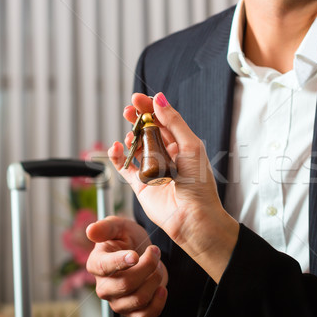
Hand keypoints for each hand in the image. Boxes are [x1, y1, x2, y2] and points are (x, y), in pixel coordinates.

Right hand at [86, 216, 167, 316]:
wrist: (144, 254)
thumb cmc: (128, 239)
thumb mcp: (119, 227)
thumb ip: (106, 227)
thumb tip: (90, 230)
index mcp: (96, 264)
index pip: (104, 267)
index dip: (120, 262)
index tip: (135, 255)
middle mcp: (103, 287)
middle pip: (126, 284)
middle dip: (147, 267)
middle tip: (155, 252)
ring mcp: (117, 302)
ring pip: (138, 299)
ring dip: (155, 280)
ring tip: (158, 266)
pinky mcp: (132, 313)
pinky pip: (145, 316)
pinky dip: (158, 302)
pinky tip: (162, 288)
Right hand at [110, 92, 238, 281]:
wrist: (193, 218)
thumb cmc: (199, 184)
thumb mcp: (191, 146)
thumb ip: (174, 122)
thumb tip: (159, 99)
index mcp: (182, 145)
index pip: (163, 120)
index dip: (150, 108)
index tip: (138, 98)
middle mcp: (167, 156)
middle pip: (147, 130)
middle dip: (137, 119)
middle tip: (128, 110)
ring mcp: (152, 170)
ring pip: (135, 147)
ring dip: (131, 138)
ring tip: (131, 137)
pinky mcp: (140, 185)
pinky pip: (124, 167)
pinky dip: (118, 157)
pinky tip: (117, 148)